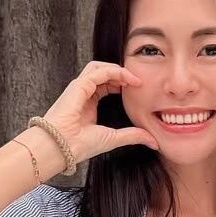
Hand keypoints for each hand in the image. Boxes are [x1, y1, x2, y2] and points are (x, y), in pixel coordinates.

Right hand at [41, 61, 157, 161]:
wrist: (61, 149)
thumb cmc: (79, 145)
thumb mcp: (113, 138)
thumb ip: (132, 136)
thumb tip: (154, 141)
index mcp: (88, 103)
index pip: (105, 83)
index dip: (122, 83)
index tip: (138, 88)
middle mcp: (83, 93)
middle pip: (102, 72)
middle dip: (121, 73)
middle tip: (138, 81)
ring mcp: (79, 88)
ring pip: (99, 67)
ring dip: (118, 70)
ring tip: (133, 78)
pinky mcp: (78, 87)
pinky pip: (98, 71)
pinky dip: (113, 71)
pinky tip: (127, 79)